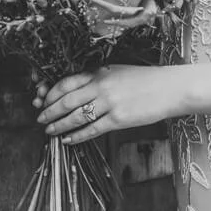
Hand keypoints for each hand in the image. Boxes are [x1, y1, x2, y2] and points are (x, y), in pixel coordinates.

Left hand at [32, 64, 188, 144]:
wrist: (170, 88)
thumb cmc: (145, 79)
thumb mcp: (118, 71)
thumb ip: (98, 77)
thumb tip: (77, 89)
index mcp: (99, 72)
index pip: (66, 82)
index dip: (51, 94)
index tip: (43, 101)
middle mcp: (101, 86)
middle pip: (66, 101)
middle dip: (49, 112)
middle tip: (40, 119)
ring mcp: (109, 103)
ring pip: (76, 117)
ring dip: (59, 125)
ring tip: (50, 131)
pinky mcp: (118, 119)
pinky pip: (92, 130)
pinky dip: (77, 136)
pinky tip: (68, 140)